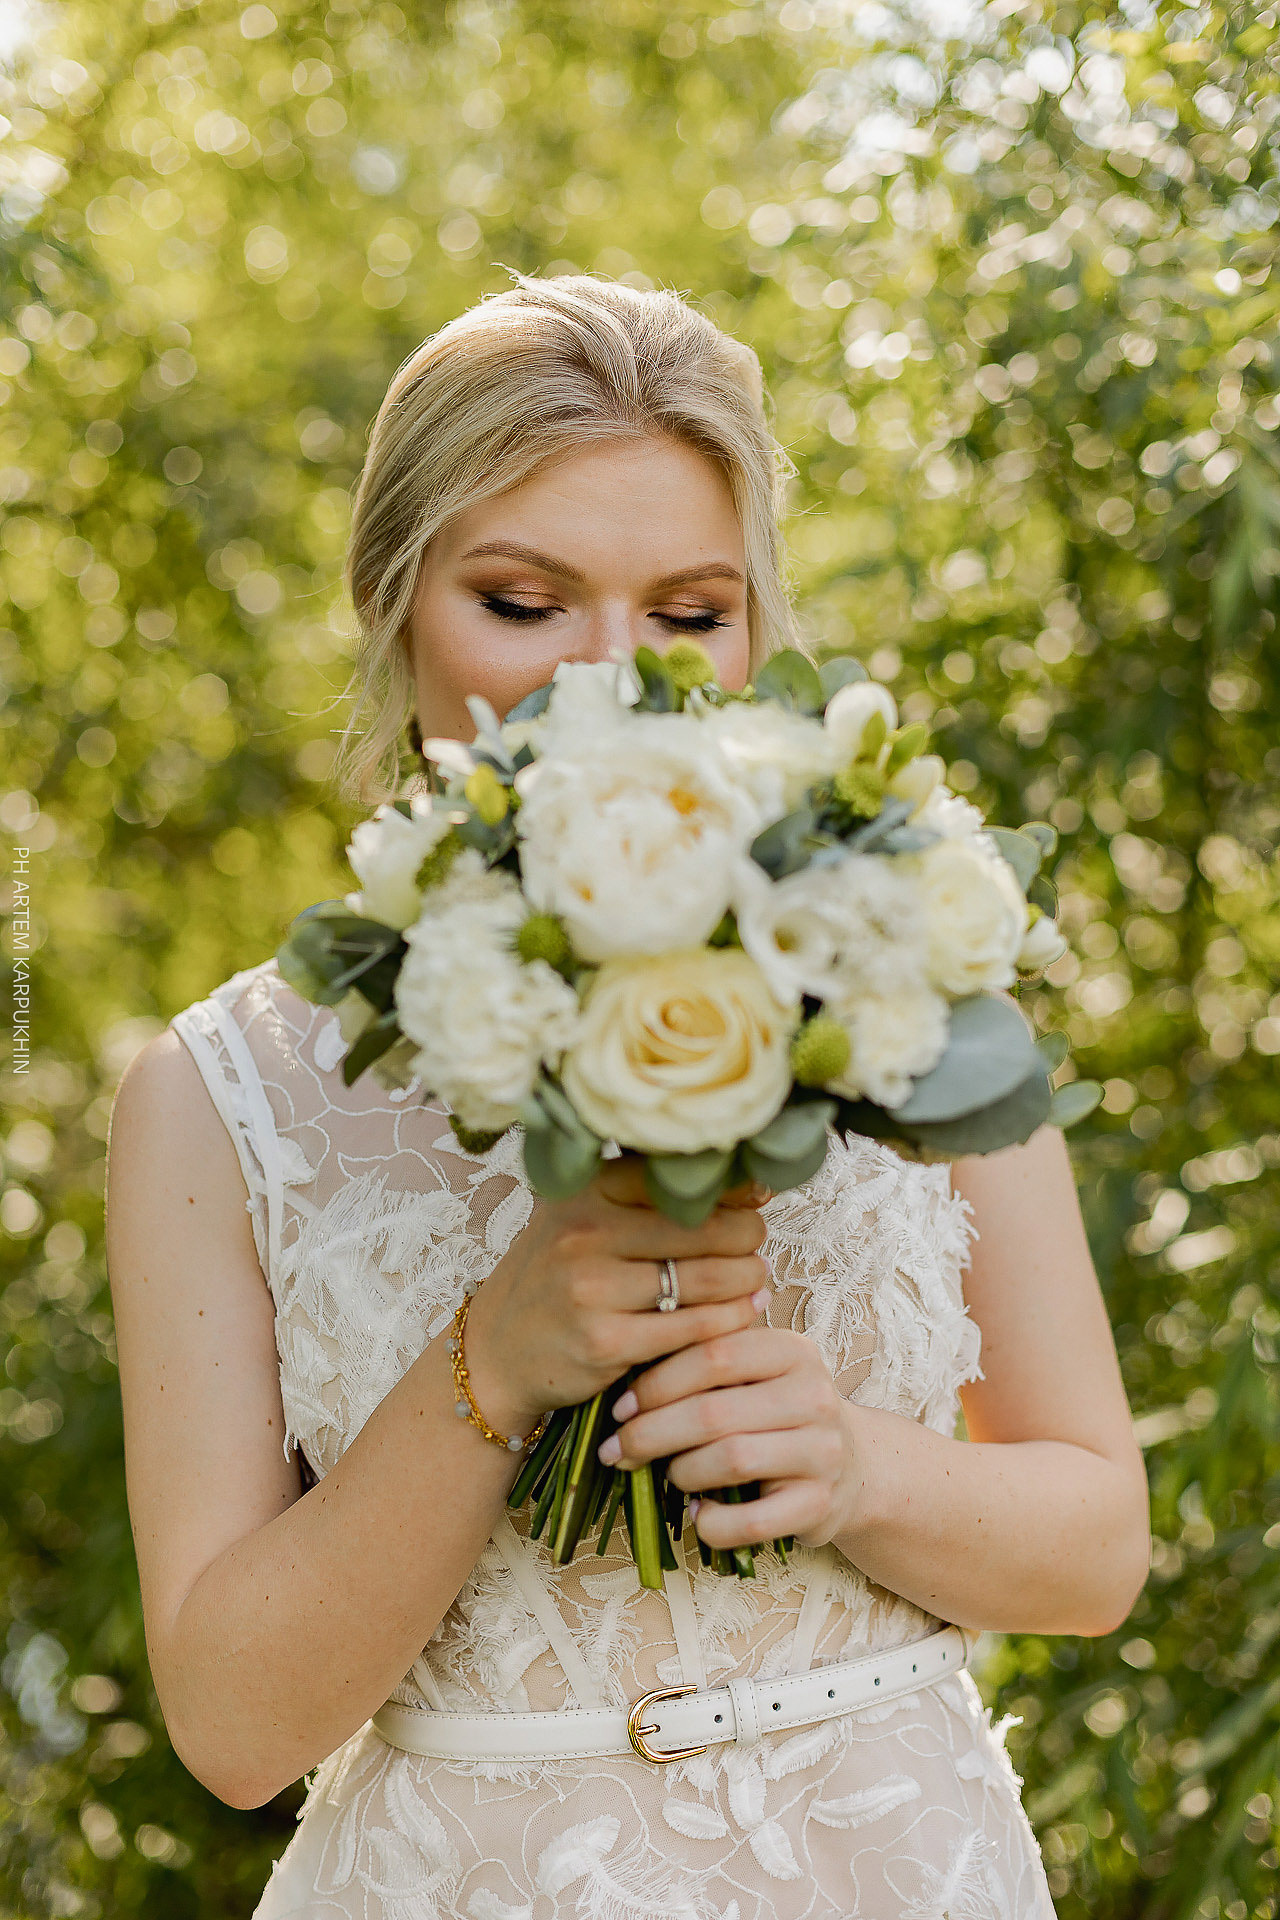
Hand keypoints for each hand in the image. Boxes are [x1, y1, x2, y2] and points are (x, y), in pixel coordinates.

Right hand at [463, 1156, 771, 1437]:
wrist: (497, 1351)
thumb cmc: (558, 1275)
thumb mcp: (584, 1217)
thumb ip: (648, 1196)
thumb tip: (750, 1184)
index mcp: (585, 1190)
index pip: (679, 1179)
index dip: (730, 1189)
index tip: (756, 1199)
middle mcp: (585, 1232)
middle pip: (703, 1226)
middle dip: (746, 1236)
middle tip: (756, 1244)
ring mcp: (592, 1289)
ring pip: (706, 1278)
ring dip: (746, 1278)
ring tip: (755, 1276)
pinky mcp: (605, 1342)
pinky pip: (693, 1328)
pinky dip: (729, 1319)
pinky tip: (743, 1311)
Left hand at [597, 1327, 860, 1551]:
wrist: (852, 1467)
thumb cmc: (779, 1415)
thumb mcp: (755, 1376)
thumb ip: (705, 1366)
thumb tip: (621, 1390)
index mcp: (793, 1351)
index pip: (714, 1355)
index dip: (657, 1382)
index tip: (620, 1408)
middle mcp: (814, 1395)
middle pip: (714, 1412)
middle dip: (651, 1433)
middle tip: (616, 1450)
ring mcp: (823, 1452)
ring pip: (731, 1460)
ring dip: (682, 1472)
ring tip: (670, 1476)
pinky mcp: (820, 1505)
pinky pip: (752, 1521)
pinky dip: (714, 1521)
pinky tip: (700, 1514)